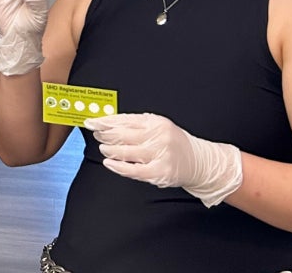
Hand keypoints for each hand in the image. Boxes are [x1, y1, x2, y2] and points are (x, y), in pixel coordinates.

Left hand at [84, 113, 242, 207]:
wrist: (200, 162)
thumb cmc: (174, 143)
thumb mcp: (158, 127)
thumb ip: (136, 124)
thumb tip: (107, 123)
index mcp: (156, 122)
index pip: (124, 119)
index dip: (104, 121)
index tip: (91, 122)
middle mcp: (159, 136)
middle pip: (122, 134)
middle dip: (105, 134)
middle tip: (96, 134)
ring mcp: (160, 154)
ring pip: (125, 151)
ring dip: (109, 150)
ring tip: (104, 148)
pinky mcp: (160, 172)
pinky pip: (133, 170)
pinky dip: (118, 167)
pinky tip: (109, 163)